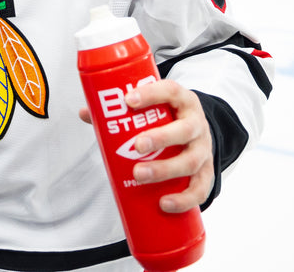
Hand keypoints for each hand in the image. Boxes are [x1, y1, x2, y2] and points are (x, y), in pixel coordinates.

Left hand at [81, 80, 213, 213]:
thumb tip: (86, 112)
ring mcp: (204, 149)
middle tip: (136, 147)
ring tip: (140, 175)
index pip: (170, 91)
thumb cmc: (168, 118)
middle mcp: (197, 124)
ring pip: (190, 161)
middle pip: (184, 130)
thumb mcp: (152, 108)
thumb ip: (120, 111)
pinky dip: (183, 198)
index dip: (151, 94)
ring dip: (165, 170)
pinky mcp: (206, 172)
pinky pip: (200, 188)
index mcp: (182, 101)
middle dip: (160, 139)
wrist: (197, 133)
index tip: (128, 100)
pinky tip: (164, 203)